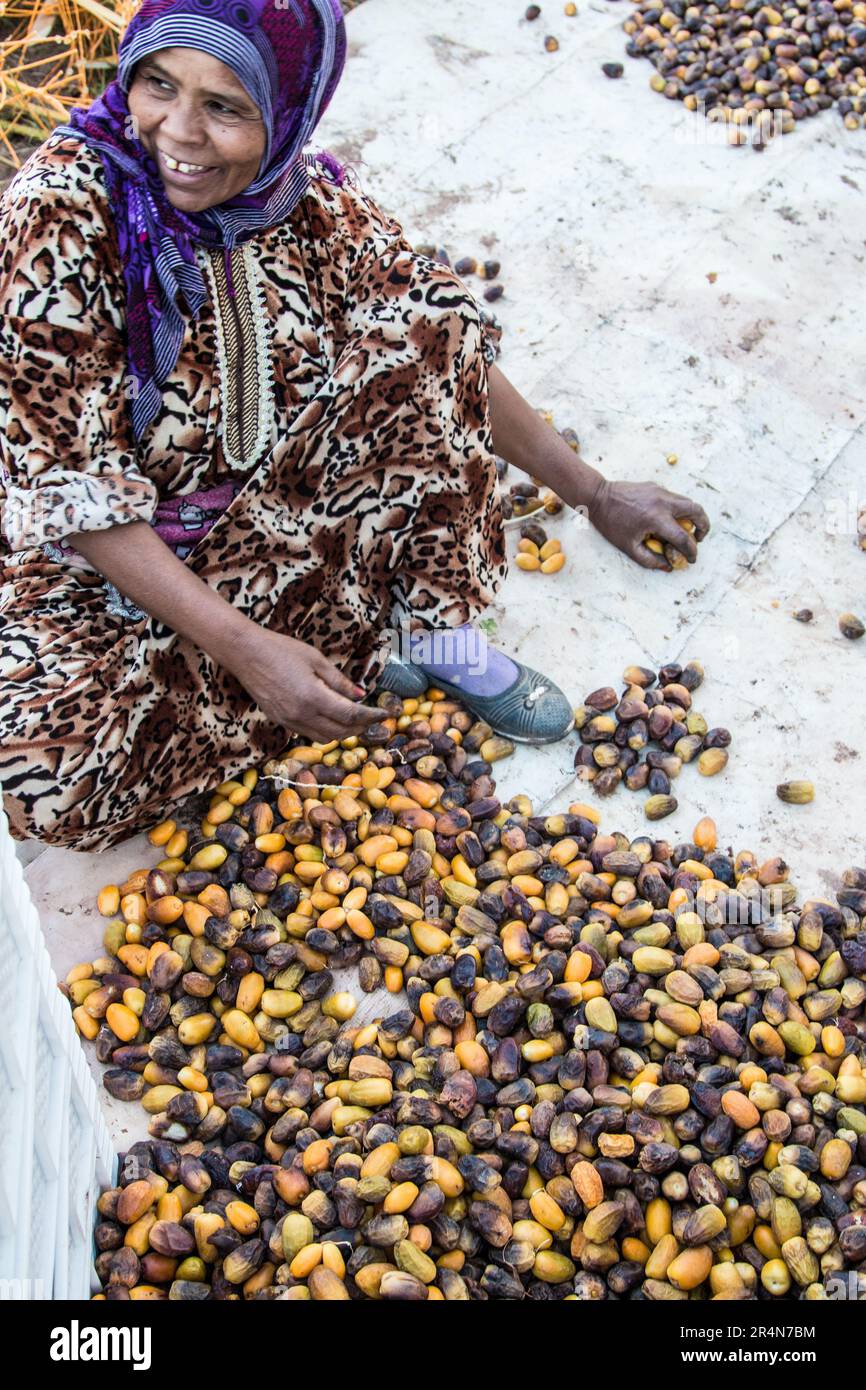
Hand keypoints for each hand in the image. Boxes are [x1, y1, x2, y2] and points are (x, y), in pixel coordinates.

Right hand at [226, 628, 382, 742]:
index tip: (385, 714)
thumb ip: (339, 681)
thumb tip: (361, 695)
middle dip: (360, 728)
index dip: (371, 716)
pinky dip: (324, 730)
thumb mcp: (316, 659)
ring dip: (342, 733)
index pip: (350, 715)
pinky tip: (330, 718)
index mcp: (313, 697)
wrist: (245, 653)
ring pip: (324, 738)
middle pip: (340, 732)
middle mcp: (301, 714)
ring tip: (353, 721)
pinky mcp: (279, 721)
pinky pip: (308, 733)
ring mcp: (289, 720)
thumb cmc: (281, 650)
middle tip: (372, 718)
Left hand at [587, 479, 709, 569]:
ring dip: (693, 516)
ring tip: (687, 529)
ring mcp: (661, 491)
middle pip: (697, 511)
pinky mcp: (656, 486)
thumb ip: (650, 559)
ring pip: (688, 502)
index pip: (683, 537)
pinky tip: (669, 519)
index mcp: (656, 519)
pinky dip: (679, 509)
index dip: (691, 551)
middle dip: (704, 526)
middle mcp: (663, 502)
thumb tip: (668, 566)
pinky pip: (674, 498)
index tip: (691, 558)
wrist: (598, 497)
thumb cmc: (611, 524)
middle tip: (699, 538)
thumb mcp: (629, 547)